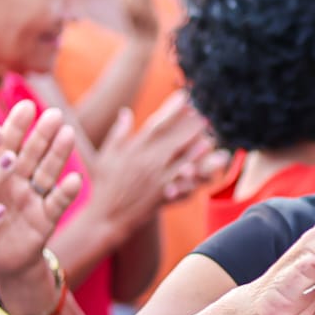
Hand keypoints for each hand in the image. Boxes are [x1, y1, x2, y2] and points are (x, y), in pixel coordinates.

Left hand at [0, 101, 83, 278]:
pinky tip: (75, 179)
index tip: (24, 105)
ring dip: (59, 154)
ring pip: (47, 173)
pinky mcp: (45, 221)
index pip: (8, 146)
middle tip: (53, 113)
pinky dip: (66, 193)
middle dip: (42, 134)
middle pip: (32, 154)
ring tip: (68, 134)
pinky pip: (56, 205)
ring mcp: (35, 200)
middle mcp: (21, 183)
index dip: (16, 127)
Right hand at [88, 91, 214, 235]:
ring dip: (198, 148)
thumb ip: (118, 134)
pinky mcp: (162, 195)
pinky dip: (196, 177)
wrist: (105, 217)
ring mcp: (156, 179)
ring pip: (182, 160)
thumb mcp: (106, 157)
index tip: (185, 97)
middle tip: (204, 116)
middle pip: (174, 139)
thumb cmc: (104, 186)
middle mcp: (146, 162)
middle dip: (191, 126)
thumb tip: (125, 112)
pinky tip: (210, 170)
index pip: (156, 124)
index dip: (171, 109)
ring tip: (210, 137)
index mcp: (133, 149)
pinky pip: (184, 184)